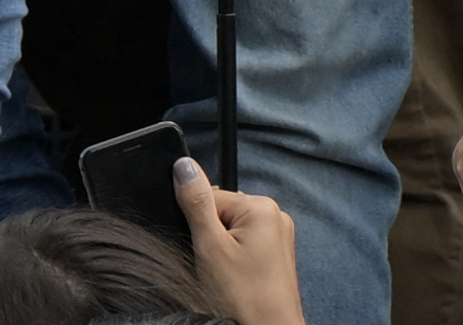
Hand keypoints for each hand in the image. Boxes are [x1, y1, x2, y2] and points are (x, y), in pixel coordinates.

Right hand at [171, 155, 307, 324]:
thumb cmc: (243, 296)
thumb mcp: (210, 247)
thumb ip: (196, 203)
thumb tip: (184, 165)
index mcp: (261, 206)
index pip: (211, 197)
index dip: (197, 224)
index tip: (202, 250)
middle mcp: (275, 215)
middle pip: (223, 213)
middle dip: (211, 237)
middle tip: (215, 268)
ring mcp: (279, 237)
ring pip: (232, 231)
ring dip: (222, 250)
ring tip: (226, 277)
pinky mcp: (277, 256)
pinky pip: (246, 246)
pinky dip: (234, 260)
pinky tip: (235, 280)